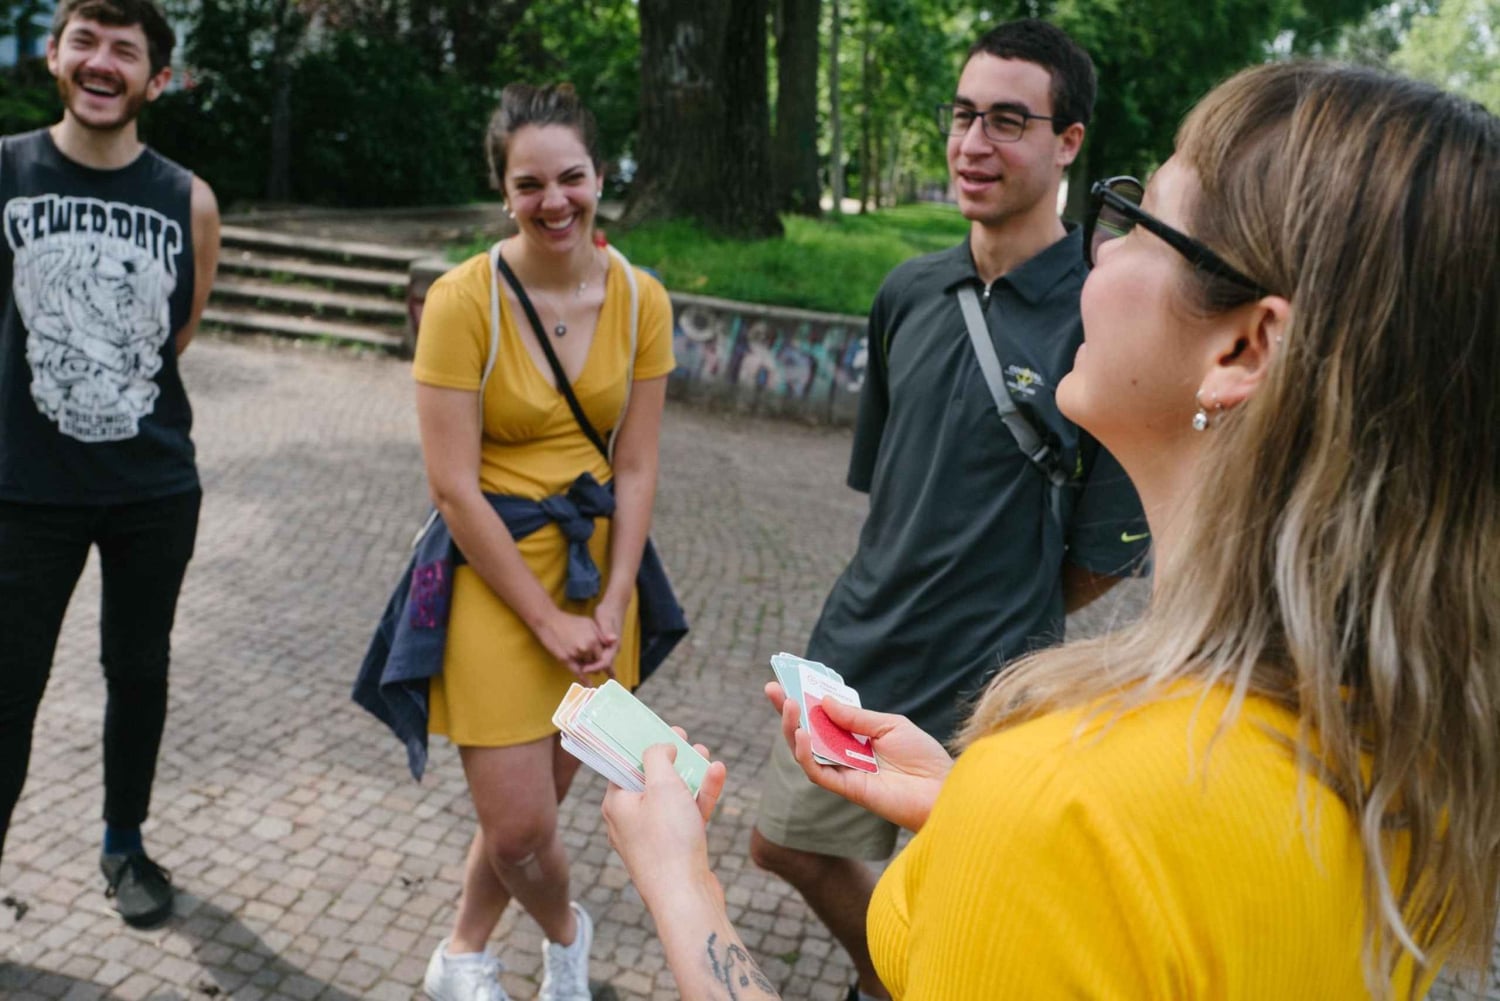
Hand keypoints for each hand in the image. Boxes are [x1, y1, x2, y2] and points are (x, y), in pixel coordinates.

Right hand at [536, 610, 609, 679]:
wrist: (549, 621)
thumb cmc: (570, 621)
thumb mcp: (589, 623)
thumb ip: (602, 634)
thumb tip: (615, 641)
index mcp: (594, 639)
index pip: (603, 655)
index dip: (602, 658)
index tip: (605, 664)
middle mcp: (586, 648)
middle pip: (596, 662)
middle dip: (595, 663)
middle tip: (592, 662)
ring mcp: (575, 654)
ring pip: (587, 667)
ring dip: (587, 667)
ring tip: (583, 663)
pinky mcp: (565, 659)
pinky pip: (577, 672)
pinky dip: (584, 680)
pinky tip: (589, 685)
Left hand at [588, 594, 629, 679]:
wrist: (614, 605)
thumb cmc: (608, 612)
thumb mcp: (606, 619)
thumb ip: (608, 630)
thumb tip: (613, 639)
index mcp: (613, 644)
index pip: (605, 662)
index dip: (594, 667)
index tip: (583, 669)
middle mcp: (613, 648)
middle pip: (603, 665)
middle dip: (593, 671)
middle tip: (581, 678)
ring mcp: (610, 646)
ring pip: (601, 661)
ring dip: (593, 668)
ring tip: (582, 677)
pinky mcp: (605, 643)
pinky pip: (599, 656)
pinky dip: (593, 662)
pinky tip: (586, 665)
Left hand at [603, 741, 728, 911]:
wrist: (685, 897)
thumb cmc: (668, 840)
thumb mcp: (662, 785)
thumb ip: (658, 757)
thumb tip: (660, 748)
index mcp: (616, 804)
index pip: (624, 765)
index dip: (643, 745)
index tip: (661, 730)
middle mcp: (628, 821)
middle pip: (649, 780)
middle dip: (671, 759)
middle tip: (686, 739)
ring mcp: (651, 837)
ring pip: (671, 798)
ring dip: (690, 775)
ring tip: (706, 754)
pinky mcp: (673, 851)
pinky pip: (685, 817)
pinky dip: (699, 797)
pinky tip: (716, 775)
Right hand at [767, 682, 952, 832]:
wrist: (942, 788)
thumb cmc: (923, 757)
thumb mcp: (890, 725)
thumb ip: (856, 717)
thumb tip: (824, 701)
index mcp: (857, 736)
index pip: (824, 716)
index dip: (805, 700)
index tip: (785, 681)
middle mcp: (846, 754)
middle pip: (808, 732)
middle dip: (788, 712)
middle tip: (773, 690)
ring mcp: (844, 771)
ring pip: (806, 752)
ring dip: (792, 729)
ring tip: (788, 706)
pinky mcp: (847, 789)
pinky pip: (817, 772)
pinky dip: (805, 754)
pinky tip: (802, 735)